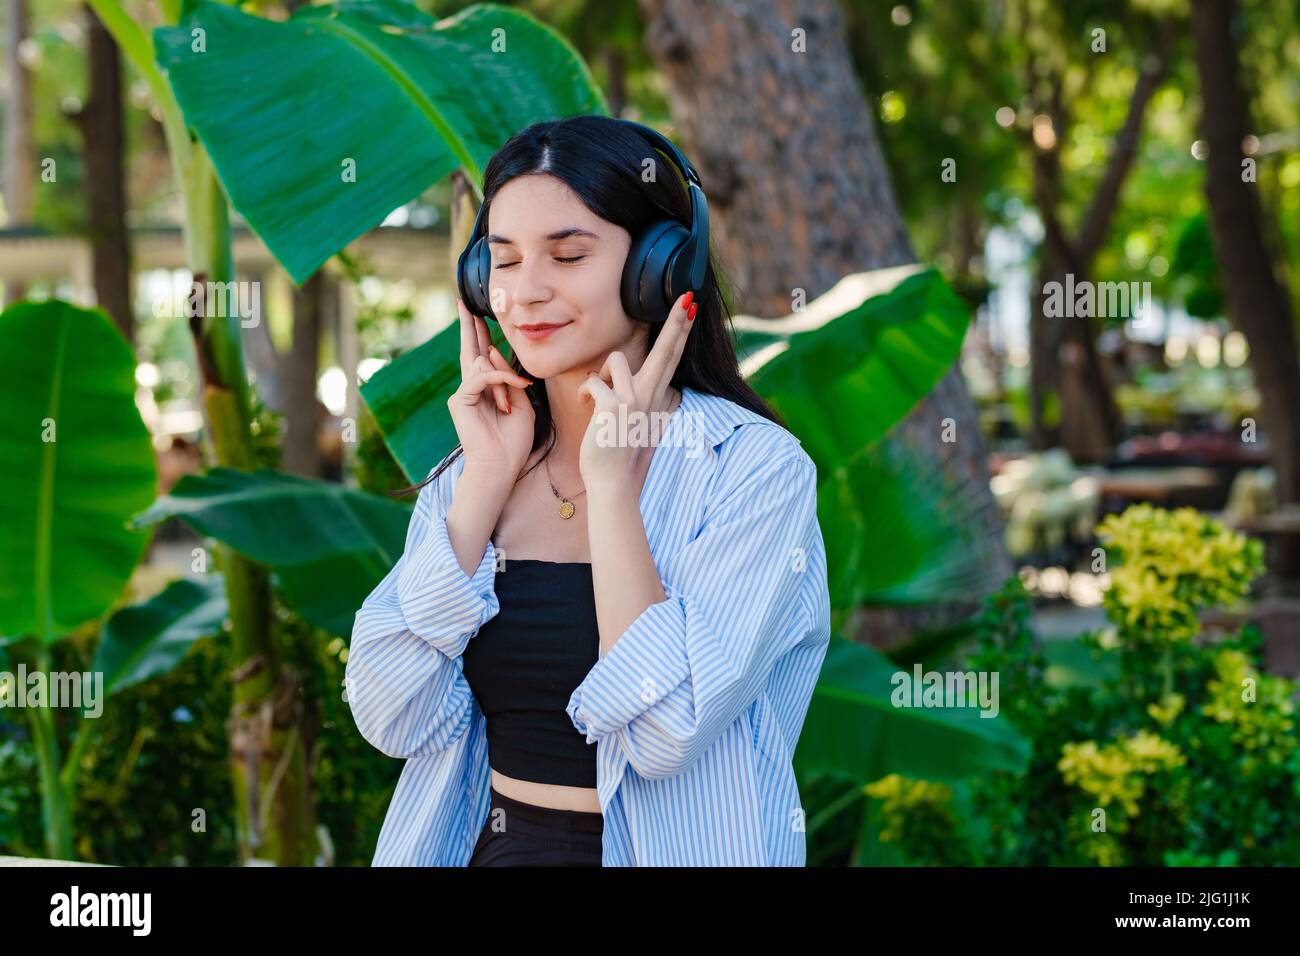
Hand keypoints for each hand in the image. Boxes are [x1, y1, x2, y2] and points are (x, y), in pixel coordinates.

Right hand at [449, 297, 535, 474]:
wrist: (501, 466)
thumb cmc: (513, 440)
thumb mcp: (522, 403)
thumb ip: (510, 378)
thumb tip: (495, 352)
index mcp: (486, 389)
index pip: (482, 355)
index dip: (480, 334)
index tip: (478, 315)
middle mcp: (472, 388)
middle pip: (470, 350)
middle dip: (469, 326)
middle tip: (464, 304)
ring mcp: (464, 393)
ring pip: (483, 364)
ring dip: (504, 380)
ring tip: (510, 406)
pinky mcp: (460, 400)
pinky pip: (482, 376)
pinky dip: (500, 380)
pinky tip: (514, 392)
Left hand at [577, 290, 697, 489]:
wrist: (611, 479)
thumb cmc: (615, 447)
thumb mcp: (629, 415)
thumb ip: (632, 392)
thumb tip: (623, 369)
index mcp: (653, 395)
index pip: (670, 356)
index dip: (680, 330)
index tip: (690, 305)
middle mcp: (649, 395)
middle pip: (665, 350)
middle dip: (676, 322)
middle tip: (687, 297)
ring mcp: (634, 401)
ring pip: (615, 360)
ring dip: (599, 374)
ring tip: (595, 397)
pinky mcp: (614, 408)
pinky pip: (592, 382)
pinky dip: (582, 394)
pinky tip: (584, 408)